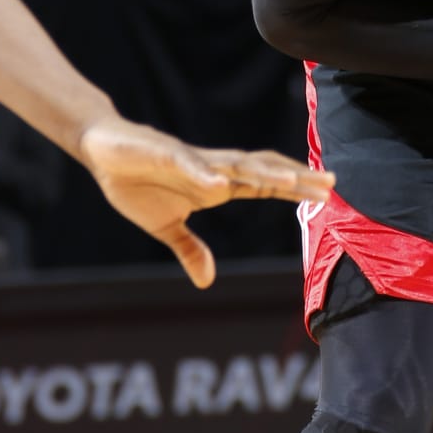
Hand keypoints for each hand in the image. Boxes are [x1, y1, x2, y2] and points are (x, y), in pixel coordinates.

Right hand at [79, 117, 333, 288]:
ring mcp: (191, 160)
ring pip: (236, 164)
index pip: (263, 186)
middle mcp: (211, 169)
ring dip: (265, 173)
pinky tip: (222, 184)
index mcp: (215, 184)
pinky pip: (189, 164)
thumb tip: (207, 281)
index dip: (294, 189)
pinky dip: (206, 174)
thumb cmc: (136, 182)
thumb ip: (189, 249)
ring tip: (293, 181)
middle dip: (295, 177)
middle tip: (330, 182)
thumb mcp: (166, 226)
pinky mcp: (164, 153)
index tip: (325, 194)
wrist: (102, 150)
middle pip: (262, 170)